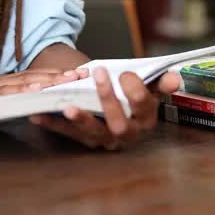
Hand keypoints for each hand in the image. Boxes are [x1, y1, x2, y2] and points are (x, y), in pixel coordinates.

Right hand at [0, 69, 78, 107]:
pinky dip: (25, 89)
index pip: (32, 76)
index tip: (75, 73)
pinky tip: (41, 89)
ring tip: (72, 78)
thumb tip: (14, 108)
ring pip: (26, 81)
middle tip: (85, 72)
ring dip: (51, 78)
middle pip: (35, 75)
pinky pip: (7, 92)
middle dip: (61, 74)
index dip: (54, 74)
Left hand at [29, 68, 181, 150]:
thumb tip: (175, 79)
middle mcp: (127, 133)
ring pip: (93, 133)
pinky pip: (68, 134)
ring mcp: (105, 139)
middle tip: (99, 74)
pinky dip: (53, 125)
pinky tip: (39, 115)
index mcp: (145, 119)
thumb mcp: (148, 88)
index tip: (125, 73)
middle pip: (119, 122)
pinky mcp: (85, 141)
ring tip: (68, 107)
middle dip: (108, 98)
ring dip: (80, 120)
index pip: (142, 105)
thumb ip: (159, 83)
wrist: (118, 111)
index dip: (135, 89)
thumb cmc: (133, 97)